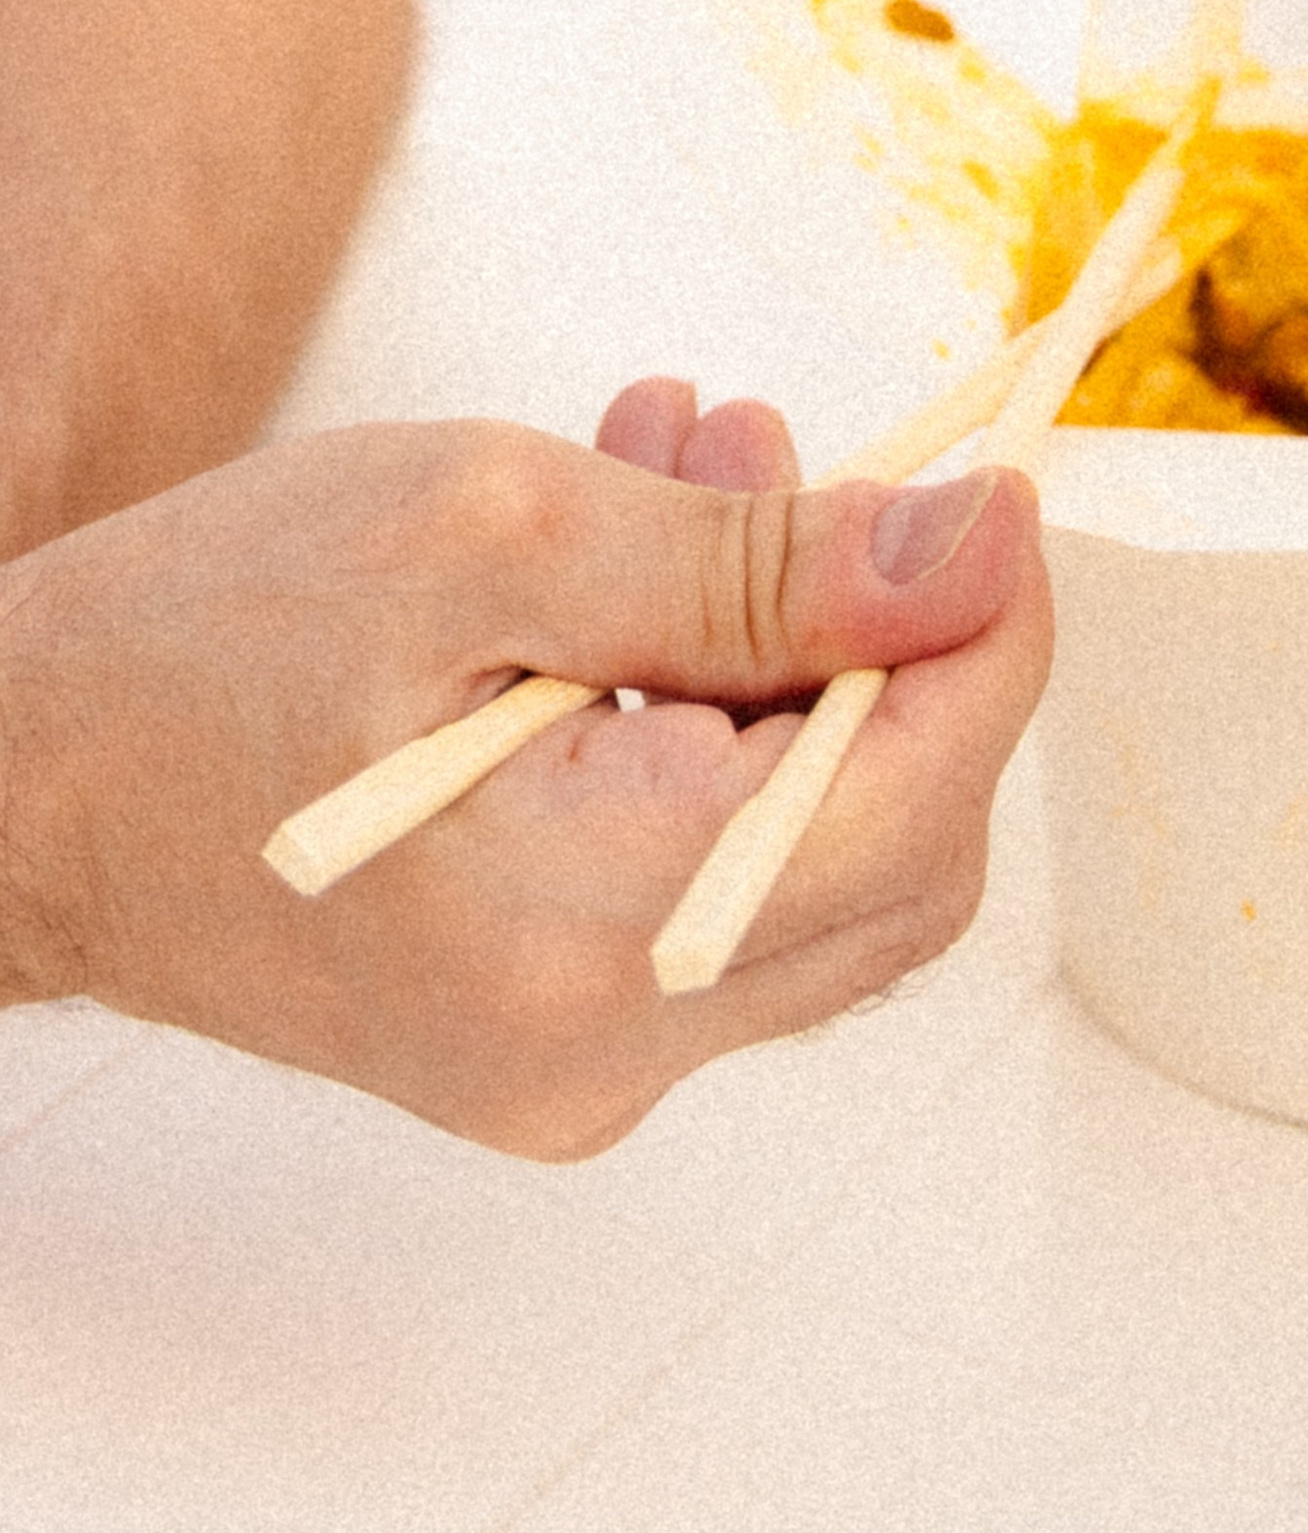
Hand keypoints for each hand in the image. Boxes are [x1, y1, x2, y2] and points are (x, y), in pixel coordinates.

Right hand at [0, 398, 1048, 1157]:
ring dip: (795, 659)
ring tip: (691, 473)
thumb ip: (763, 565)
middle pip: (895, 847)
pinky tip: (644, 579)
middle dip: (886, 639)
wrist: (14, 784)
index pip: (915, 801)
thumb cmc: (195, 649)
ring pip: (813, 859)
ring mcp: (575, 1068)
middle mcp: (600, 1051)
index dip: (986, 634)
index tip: (985, 493)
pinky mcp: (551, 1040)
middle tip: (791, 463)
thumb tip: (975, 551)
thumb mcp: (493, 532)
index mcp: (586, 935)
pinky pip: (717, 886)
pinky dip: (718, 725)